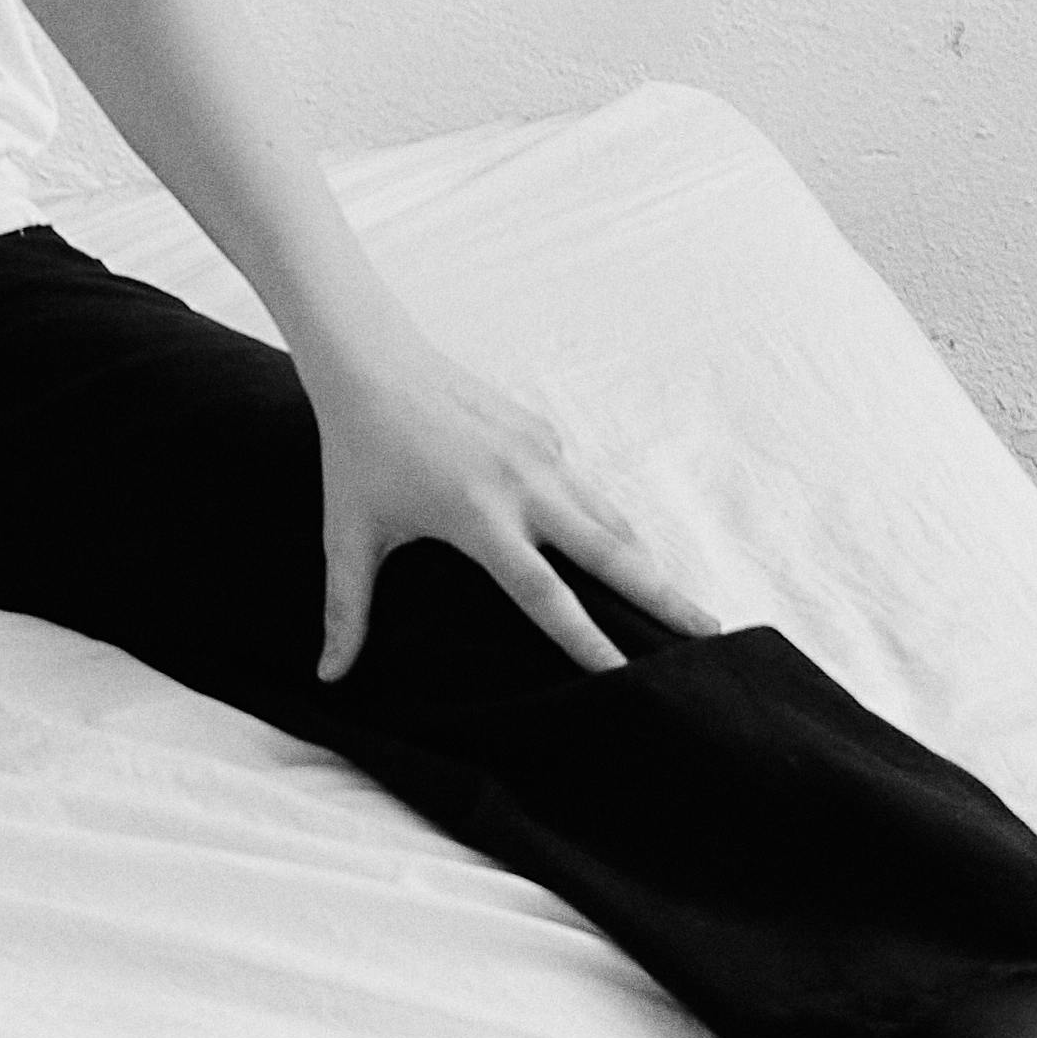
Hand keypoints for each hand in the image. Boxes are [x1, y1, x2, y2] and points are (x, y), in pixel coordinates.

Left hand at [300, 321, 654, 682]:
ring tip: (682, 602)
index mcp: (480, 518)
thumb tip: (327, 676)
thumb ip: (347, 610)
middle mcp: (524, 487)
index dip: (586, 639)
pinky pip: (582, 488)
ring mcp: (541, 456)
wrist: (370, 360)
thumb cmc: (355, 452)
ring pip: (608, 517)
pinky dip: (606, 521)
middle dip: (663, 596)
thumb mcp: (348, 535)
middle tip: (710, 632)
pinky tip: (616, 551)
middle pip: (612, 553)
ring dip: (645, 560)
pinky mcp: (543, 432)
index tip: (625, 674)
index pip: (545, 594)